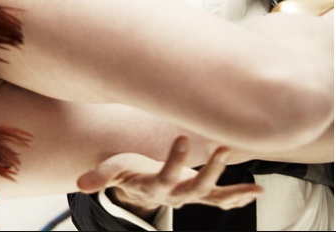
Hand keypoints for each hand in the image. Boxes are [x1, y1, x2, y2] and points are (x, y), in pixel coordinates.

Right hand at [76, 136, 261, 220]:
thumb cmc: (127, 171)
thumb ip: (100, 177)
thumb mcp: (113, 171)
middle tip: (224, 148)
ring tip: (252, 182)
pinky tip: (257, 191)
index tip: (180, 137)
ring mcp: (190, 196)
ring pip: (212, 195)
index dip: (173, 161)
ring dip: (231, 186)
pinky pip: (222, 200)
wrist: (142, 186)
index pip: (165, 177)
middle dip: (211, 171)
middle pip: (195, 189)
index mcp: (153, 188)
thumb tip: (80, 185)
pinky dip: (240, 197)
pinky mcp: (201, 193)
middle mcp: (175, 196)